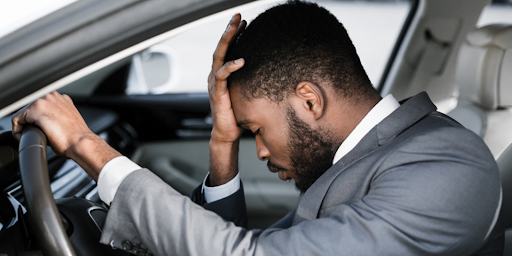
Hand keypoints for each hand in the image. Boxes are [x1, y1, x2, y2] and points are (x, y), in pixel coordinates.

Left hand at [11, 91, 119, 179]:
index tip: (40, 131)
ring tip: (32, 137)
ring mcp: (44, 101)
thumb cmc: (77, 138)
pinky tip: (26, 137)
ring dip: (24, 126)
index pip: (40, 107)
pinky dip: (18, 130)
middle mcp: (53, 96)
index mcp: (62, 99)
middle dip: (30, 123)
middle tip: (36, 135)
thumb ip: (57, 118)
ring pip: (23, 113)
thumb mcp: (68, 122)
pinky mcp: (36, 109)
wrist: (81, 143)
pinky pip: (17, 119)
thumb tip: (48, 125)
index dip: (37, 121)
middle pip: (30, 109)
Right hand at [208, 13, 246, 143]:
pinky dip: (230, 67)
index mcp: (222, 74)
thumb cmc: (238, 114)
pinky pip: (221, 76)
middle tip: (237, 15)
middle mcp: (215, 75)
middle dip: (229, 30)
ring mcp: (214, 83)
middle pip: (221, 47)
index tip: (244, 22)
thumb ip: (251, 81)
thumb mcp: (247, 93)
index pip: (227, 49)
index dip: (234, 35)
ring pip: (219, 56)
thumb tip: (269, 72)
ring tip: (235, 27)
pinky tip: (241, 60)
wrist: (227, 133)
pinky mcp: (217, 93)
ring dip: (227, 40)